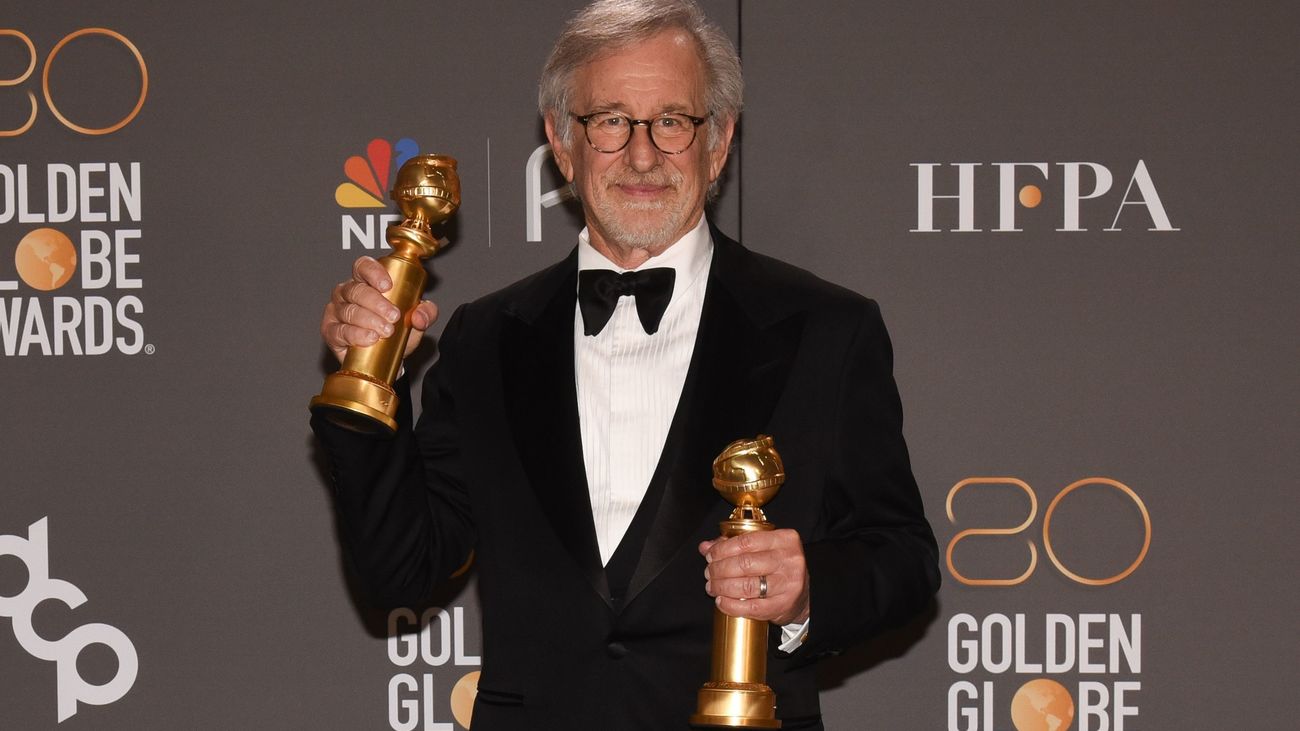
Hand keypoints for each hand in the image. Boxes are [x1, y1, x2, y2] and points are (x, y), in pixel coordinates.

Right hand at [320, 256, 437, 362]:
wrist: (387, 359)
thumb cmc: (398, 332)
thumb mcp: (417, 320)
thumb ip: (427, 313)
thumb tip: (419, 315)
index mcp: (367, 281)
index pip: (363, 266)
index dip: (373, 272)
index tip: (388, 286)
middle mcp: (348, 292)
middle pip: (356, 290)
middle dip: (376, 303)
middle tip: (394, 316)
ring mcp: (337, 310)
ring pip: (348, 310)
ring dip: (368, 320)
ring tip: (386, 331)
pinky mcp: (330, 331)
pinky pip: (339, 330)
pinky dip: (355, 334)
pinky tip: (370, 339)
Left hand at [700, 529, 809, 625]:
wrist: (805, 594)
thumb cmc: (779, 567)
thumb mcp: (763, 549)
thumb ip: (734, 544)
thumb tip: (705, 547)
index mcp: (785, 540)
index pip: (746, 541)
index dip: (722, 549)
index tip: (710, 556)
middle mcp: (789, 560)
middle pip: (744, 564)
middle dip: (719, 569)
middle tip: (709, 573)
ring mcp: (788, 584)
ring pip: (746, 586)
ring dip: (722, 587)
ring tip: (712, 586)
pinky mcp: (783, 605)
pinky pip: (751, 607)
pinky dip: (731, 605)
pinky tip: (721, 602)